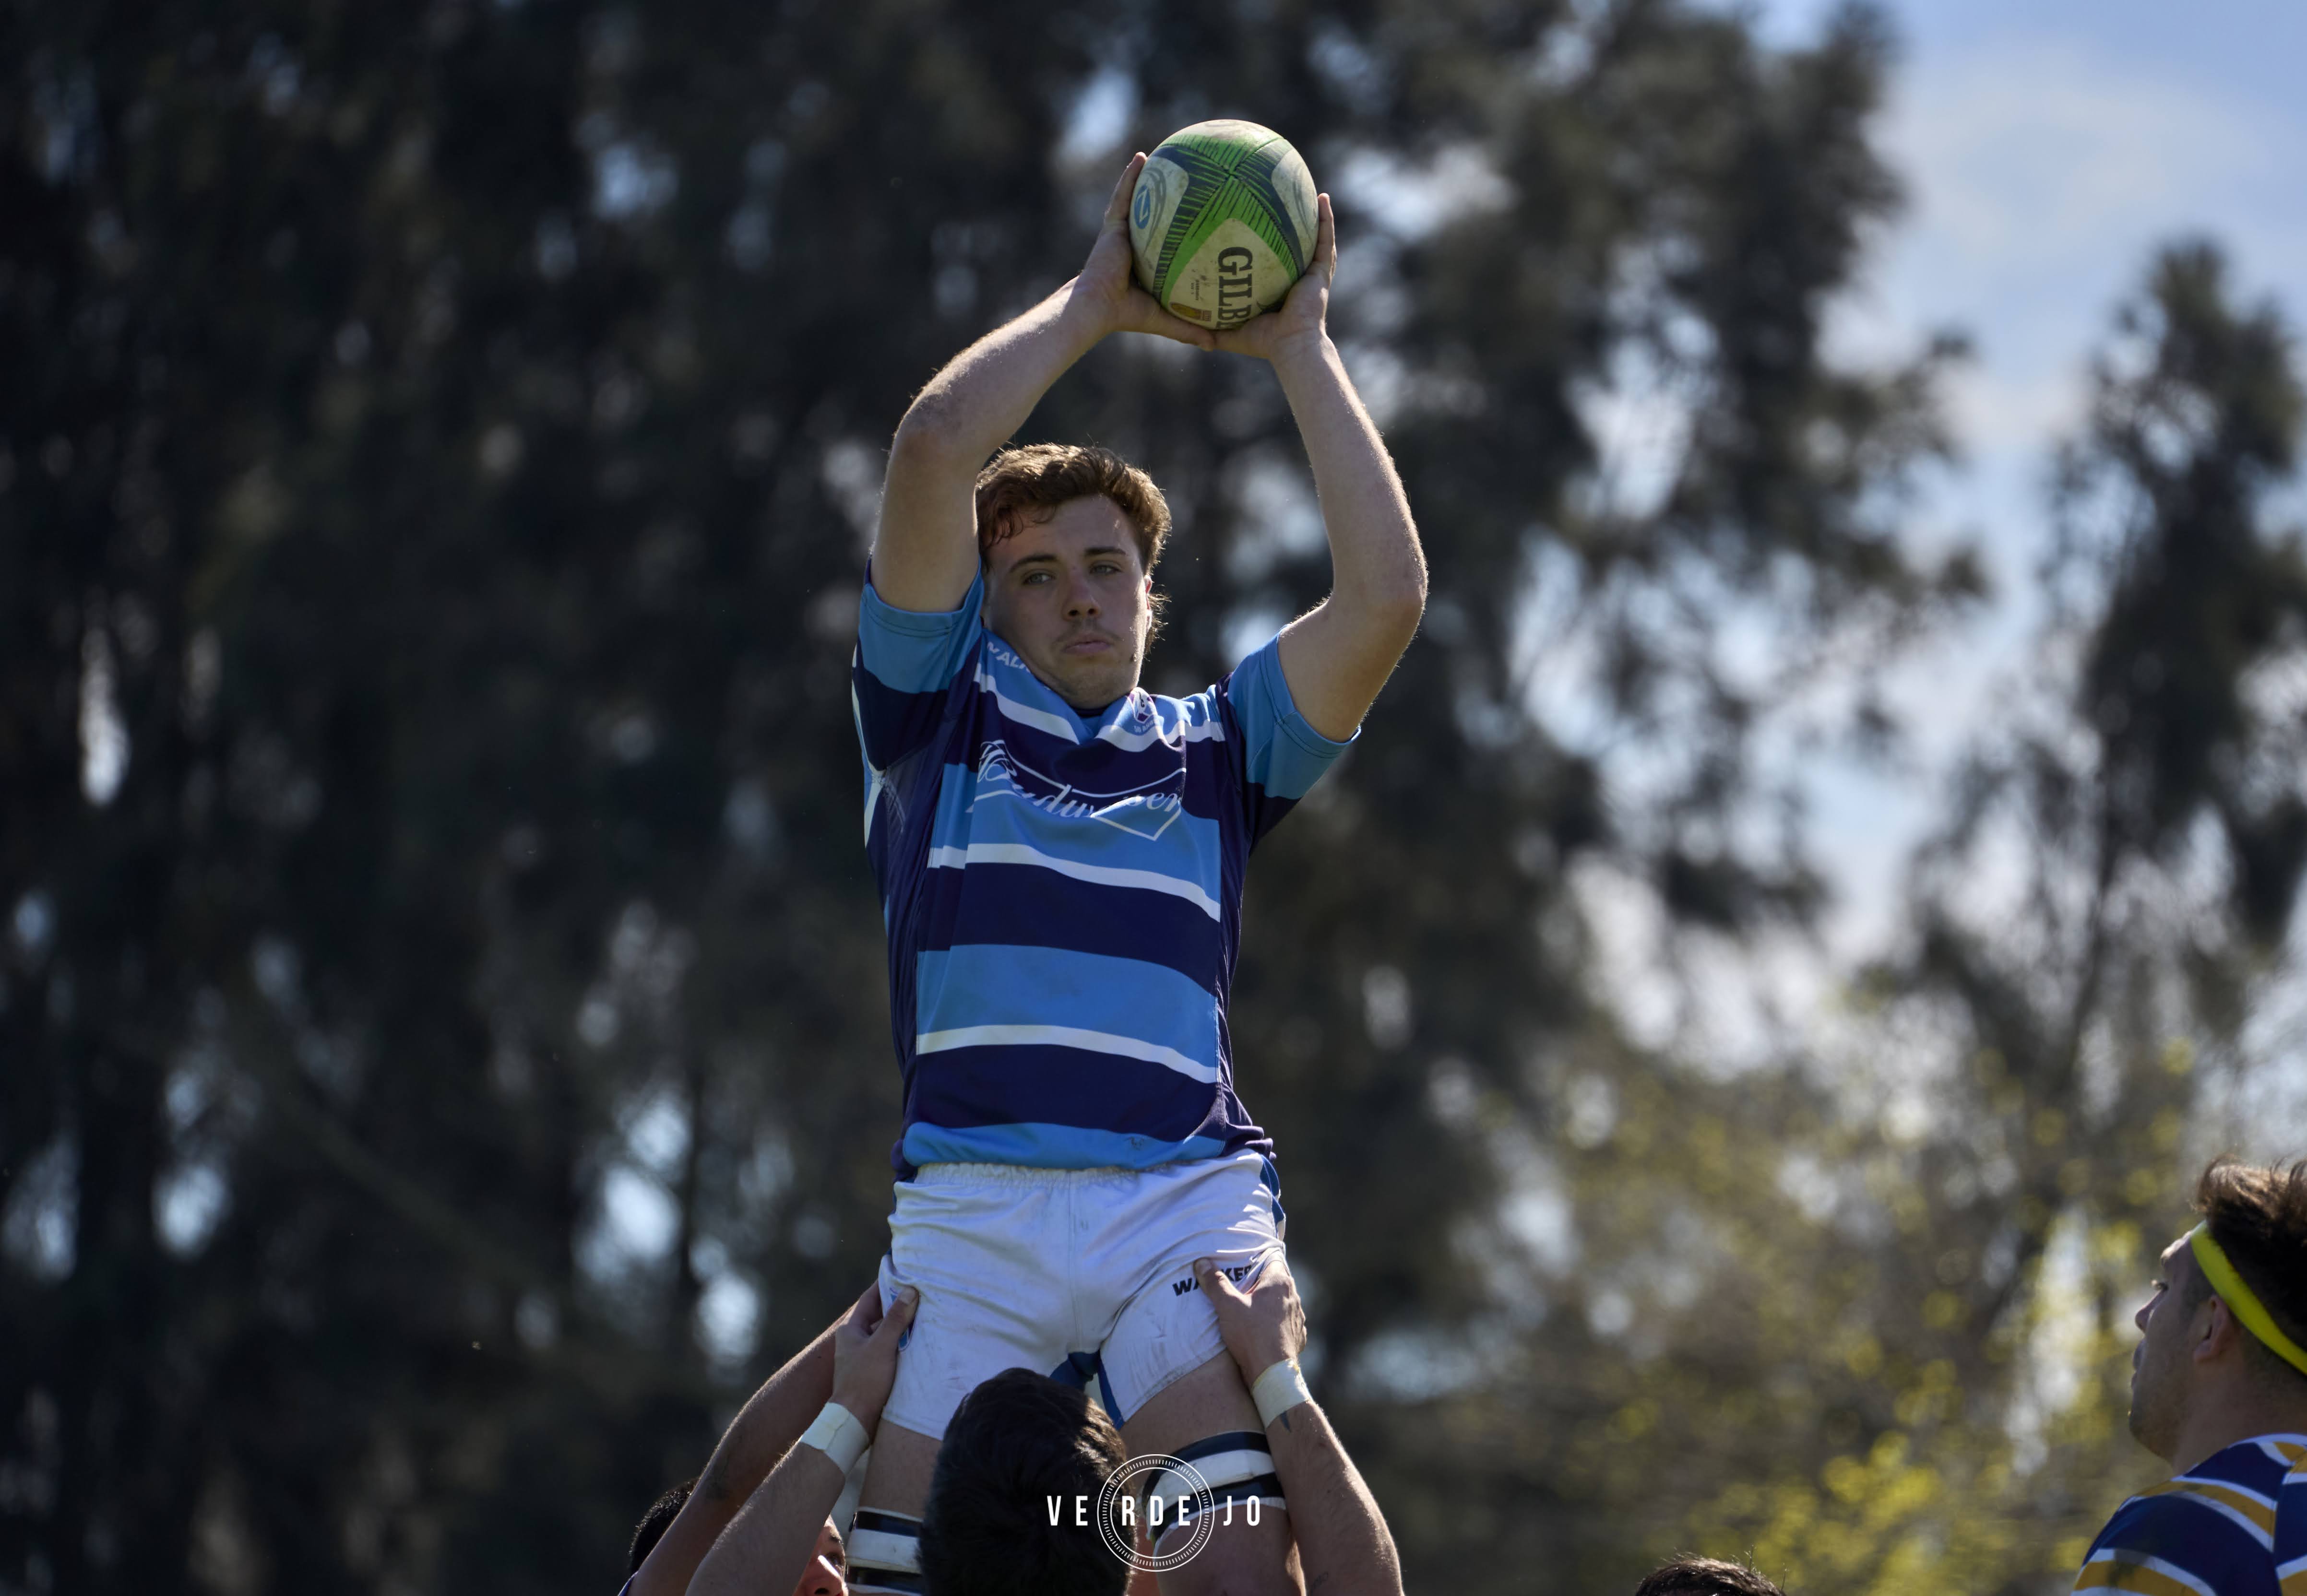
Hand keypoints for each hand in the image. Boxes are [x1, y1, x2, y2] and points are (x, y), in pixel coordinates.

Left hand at [828, 1280, 917, 1429]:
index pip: (869, 1299)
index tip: (901, 1271)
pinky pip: (890, 1350)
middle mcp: (855, 1341)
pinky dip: (903, 1344)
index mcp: (851, 1330)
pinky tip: (919, 1342)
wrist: (854, 1421)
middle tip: (920, 1292)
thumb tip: (910, 1291)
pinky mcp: (873, 1372)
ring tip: (925, 1314)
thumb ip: (895, 1319)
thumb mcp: (882, 1346)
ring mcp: (864, 1357)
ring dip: (902, 1327)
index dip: (884, 1284)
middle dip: (898, 1305)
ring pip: (886, 1334)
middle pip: (880, 1316)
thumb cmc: (864, 1381)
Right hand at [1067, 154, 1215, 349]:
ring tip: (1166, 154)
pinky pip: (1123, 194)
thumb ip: (1190, 328)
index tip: (1201, 213)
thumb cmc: (1126, 315)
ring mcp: (1122, 232)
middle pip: (1156, 213)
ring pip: (1139, 198)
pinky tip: (1142, 156)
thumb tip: (1217, 344)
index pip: (1168, 239)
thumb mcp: (1165, 318)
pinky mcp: (1111, 224)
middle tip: (1191, 176)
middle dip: (1170, 194)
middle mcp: (1135, 243)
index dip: (1181, 226)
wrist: (1096, 308)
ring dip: (1150, 176)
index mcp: (1147, 262)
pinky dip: (1131, 175)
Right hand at [1193, 1251, 1305, 1384]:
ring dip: (1268, 1305)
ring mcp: (1298, 1318)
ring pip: (1281, 1304)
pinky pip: (1285, 1324)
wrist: (1271, 1374)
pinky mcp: (1298, 1336)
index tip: (1242, 1265)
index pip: (1271, 1260)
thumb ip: (1215, 1283)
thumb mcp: (1227, 1306)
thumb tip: (1202, 1263)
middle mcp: (1293, 1297)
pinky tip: (1262, 1331)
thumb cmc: (1251, 1335)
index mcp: (1279, 1283)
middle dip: (1259, 1284)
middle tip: (1240, 1288)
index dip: (1256, 1261)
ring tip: (1249, 1311)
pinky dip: (1275, 1324)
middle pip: (1275, 1282)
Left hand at [1211, 192, 1335, 364]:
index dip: (1269, 243)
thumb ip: (1208, 327)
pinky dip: (1326, 219)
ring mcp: (1312, 275)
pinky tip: (1322, 198)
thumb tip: (1183, 324)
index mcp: (1280, 289)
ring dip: (1315, 215)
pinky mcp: (1322, 272)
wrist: (1291, 346)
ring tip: (1312, 191)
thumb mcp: (1229, 331)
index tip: (1258, 223)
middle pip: (1296, 245)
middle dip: (1294, 225)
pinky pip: (1325, 240)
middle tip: (1284, 199)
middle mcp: (1298, 279)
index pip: (1274, 261)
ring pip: (1316, 238)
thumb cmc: (1264, 343)